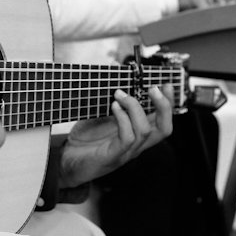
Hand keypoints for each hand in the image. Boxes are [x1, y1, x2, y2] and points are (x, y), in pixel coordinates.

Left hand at [58, 84, 173, 187]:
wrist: (67, 161)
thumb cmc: (86, 139)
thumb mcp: (103, 116)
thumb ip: (114, 101)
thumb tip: (117, 75)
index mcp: (137, 134)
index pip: (162, 121)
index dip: (169, 103)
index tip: (167, 84)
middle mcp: (136, 145)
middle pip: (164, 129)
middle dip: (164, 106)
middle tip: (153, 88)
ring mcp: (126, 152)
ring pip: (144, 130)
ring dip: (134, 107)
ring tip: (120, 94)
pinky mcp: (113, 157)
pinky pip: (126, 138)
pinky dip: (123, 119)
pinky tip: (114, 107)